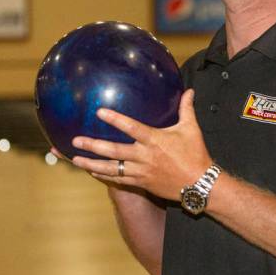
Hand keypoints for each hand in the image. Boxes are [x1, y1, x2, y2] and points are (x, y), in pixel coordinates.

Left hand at [69, 89, 212, 200]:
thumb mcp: (192, 129)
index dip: (115, 119)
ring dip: (92, 163)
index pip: (131, 127)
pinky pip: (119, 180)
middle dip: (93, 145)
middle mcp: (144, 156)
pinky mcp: (141, 183)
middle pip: (114, 150)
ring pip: (112, 168)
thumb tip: (189, 91)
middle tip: (75, 140)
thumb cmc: (196, 154)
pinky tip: (93, 171)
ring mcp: (141, 171)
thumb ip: (186, 108)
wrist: (199, 184)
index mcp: (155, 140)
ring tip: (75, 158)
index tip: (99, 112)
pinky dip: (104, 176)